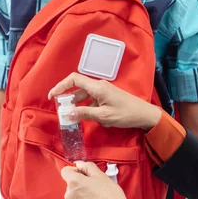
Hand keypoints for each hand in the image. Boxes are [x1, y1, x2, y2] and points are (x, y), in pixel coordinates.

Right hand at [48, 73, 162, 130]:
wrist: (144, 114)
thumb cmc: (126, 114)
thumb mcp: (103, 116)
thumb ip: (84, 114)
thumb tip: (66, 114)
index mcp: (97, 87)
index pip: (73, 80)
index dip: (60, 86)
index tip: (52, 96)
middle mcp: (99, 86)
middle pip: (78, 89)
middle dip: (69, 99)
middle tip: (62, 112)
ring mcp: (104, 91)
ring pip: (85, 97)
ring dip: (79, 106)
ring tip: (75, 118)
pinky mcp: (108, 97)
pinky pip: (93, 101)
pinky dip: (89, 108)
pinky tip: (92, 119)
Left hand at [62, 162, 131, 198]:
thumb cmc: (110, 195)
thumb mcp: (100, 175)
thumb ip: (87, 166)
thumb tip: (80, 165)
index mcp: (74, 182)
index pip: (65, 171)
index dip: (75, 171)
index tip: (83, 174)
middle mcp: (69, 195)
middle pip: (71, 185)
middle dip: (80, 185)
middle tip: (94, 187)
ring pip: (74, 197)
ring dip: (82, 196)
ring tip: (95, 198)